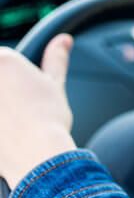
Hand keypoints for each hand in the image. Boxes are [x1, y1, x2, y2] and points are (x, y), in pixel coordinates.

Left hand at [0, 34, 75, 188]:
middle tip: (17, 108)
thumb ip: (56, 58)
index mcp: (3, 61)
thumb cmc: (47, 120)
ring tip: (11, 122)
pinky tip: (6, 133)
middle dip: (6, 92)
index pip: (2, 58)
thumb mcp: (55, 83)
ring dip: (3, 108)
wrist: (37, 156)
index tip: (20, 92)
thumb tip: (63, 40)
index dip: (13, 76)